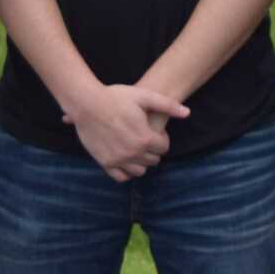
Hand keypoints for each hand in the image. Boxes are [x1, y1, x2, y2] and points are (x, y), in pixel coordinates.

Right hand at [67, 83, 189, 181]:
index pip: (164, 147)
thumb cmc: (116, 97)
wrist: (86, 103)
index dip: (161, 138)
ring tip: (135, 148)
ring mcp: (118, 160)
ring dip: (141, 161)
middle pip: (153, 160)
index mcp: (145, 138)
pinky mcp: (105, 163)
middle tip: (143, 137)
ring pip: (140, 171)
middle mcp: (133, 153)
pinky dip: (126, 171)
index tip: (153, 130)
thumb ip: (168, 105)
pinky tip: (125, 159)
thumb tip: (187, 113)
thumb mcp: (144, 96)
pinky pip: (121, 177)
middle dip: (152, 150)